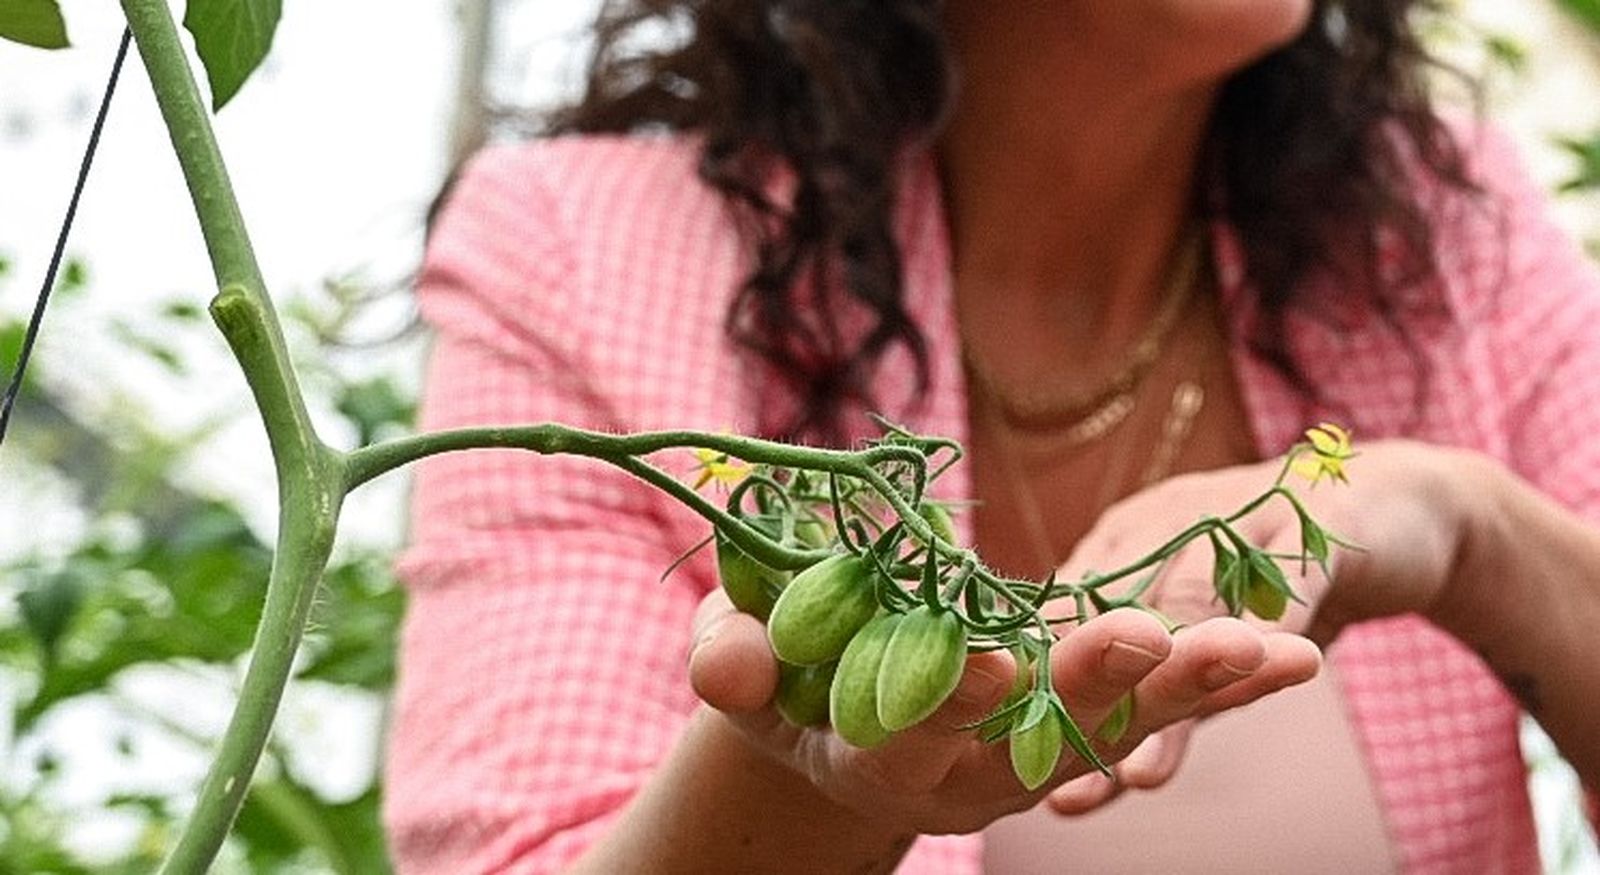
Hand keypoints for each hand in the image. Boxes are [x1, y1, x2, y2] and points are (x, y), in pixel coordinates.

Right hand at [686, 585, 1319, 835]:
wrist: (838, 708)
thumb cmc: (780, 672)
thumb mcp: (736, 658)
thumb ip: (731, 659)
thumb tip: (733, 665)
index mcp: (879, 750)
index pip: (915, 729)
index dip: (950, 697)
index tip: (994, 665)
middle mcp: (971, 764)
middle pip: (1038, 737)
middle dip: (1092, 689)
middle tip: (1144, 641)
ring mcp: (1035, 745)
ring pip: (1121, 729)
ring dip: (1192, 690)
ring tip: (1270, 651)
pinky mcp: (1082, 717)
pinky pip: (1159, 706)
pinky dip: (1221, 684)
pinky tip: (1294, 653)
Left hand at [1041, 439, 1476, 814]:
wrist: (1399, 507)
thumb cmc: (1276, 579)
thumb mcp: (1199, 632)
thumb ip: (1140, 702)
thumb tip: (1062, 788)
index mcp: (1122, 546)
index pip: (1058, 616)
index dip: (1024, 679)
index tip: (989, 745)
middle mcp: (1166, 527)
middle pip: (1112, 611)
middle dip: (1073, 688)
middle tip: (1036, 764)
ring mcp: (1240, 521)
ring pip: (1190, 605)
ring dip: (1161, 686)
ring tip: (1130, 772)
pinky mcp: (1319, 530)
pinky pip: (1287, 589)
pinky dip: (1262, 642)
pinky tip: (1247, 690)